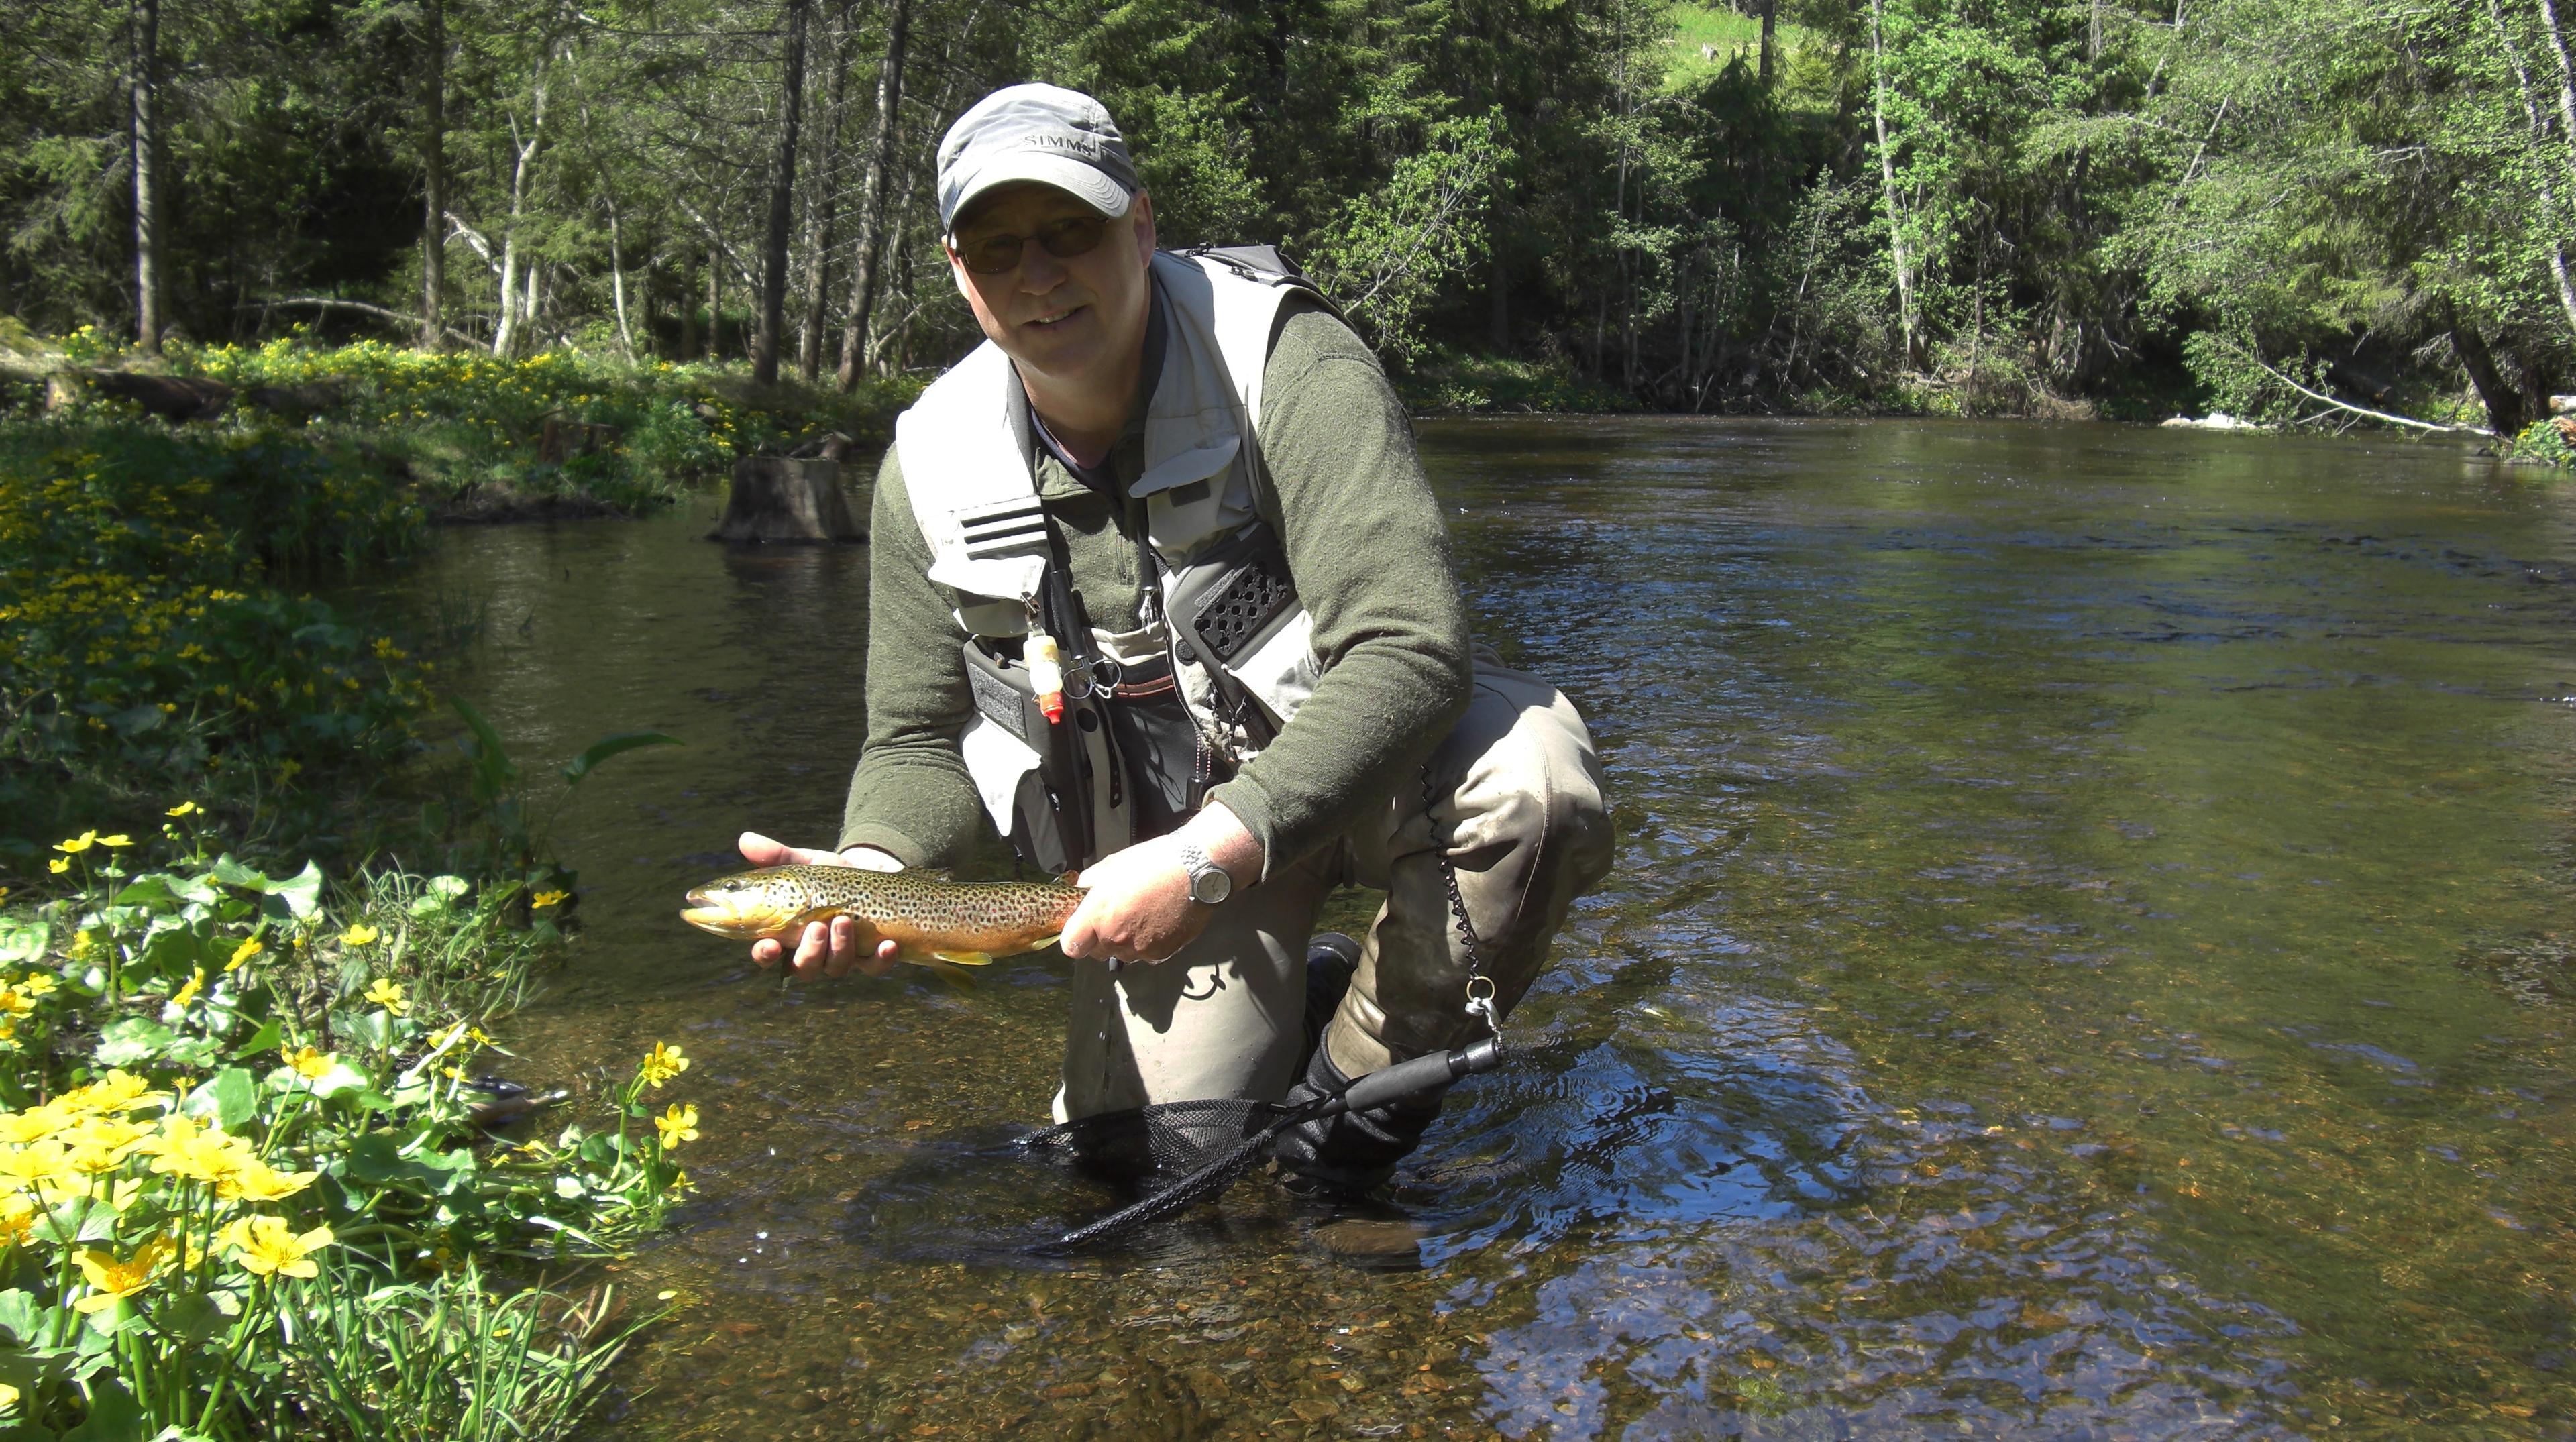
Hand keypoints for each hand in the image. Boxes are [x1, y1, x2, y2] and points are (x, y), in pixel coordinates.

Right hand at [737, 831, 902, 979]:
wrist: (872, 873)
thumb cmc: (829, 874)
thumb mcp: (805, 863)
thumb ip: (777, 855)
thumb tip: (745, 839)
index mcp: (788, 933)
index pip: (768, 954)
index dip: (764, 955)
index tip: (769, 945)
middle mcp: (813, 951)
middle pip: (804, 968)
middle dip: (809, 952)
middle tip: (816, 926)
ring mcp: (843, 956)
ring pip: (836, 967)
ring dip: (840, 947)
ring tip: (844, 919)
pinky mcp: (872, 955)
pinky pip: (875, 967)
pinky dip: (881, 959)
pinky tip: (887, 944)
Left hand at [1058, 805, 1261, 965]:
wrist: (1196, 870)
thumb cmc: (1153, 862)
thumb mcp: (1113, 865)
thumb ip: (1090, 883)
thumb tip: (1082, 892)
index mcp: (1098, 914)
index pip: (1071, 946)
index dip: (1075, 938)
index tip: (1083, 928)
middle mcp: (1115, 937)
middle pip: (1096, 952)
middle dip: (1101, 938)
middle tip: (1116, 917)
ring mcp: (1139, 949)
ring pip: (1122, 955)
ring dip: (1125, 942)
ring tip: (1141, 917)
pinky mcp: (1161, 954)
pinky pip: (1145, 956)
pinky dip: (1148, 944)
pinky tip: (1158, 922)